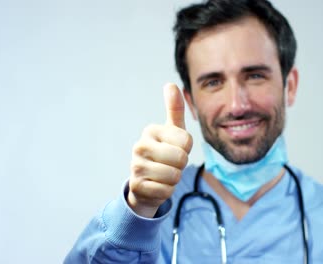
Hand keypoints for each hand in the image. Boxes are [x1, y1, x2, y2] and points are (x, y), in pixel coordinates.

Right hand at [127, 83, 192, 217]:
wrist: (147, 183)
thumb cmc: (164, 153)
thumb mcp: (172, 131)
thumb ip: (174, 109)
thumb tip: (170, 84)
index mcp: (150, 131)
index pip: (186, 141)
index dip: (187, 149)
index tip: (175, 149)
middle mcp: (140, 146)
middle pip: (180, 158)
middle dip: (181, 165)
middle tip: (171, 164)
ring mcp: (136, 167)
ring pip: (174, 176)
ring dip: (174, 179)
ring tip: (164, 174)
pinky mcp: (137, 186)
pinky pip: (166, 191)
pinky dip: (166, 191)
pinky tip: (157, 186)